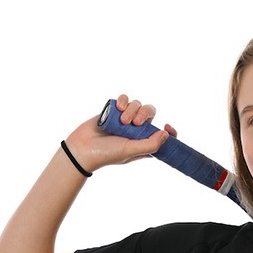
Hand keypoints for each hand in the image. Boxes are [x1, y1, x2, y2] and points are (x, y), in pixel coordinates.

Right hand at [62, 94, 178, 172]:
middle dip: (144, 114)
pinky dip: (123, 100)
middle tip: (135, 123)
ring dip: (132, 109)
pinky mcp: (113, 111)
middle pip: (150, 113)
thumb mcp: (131, 151)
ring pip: (137, 104)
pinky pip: (125, 99)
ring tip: (121, 120)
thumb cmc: (106, 154)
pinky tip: (118, 108)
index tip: (166, 127)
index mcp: (143, 143)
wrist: (82, 148)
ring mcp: (125, 120)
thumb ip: (150, 144)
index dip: (170, 132)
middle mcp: (136, 131)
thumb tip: (166, 134)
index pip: (163, 136)